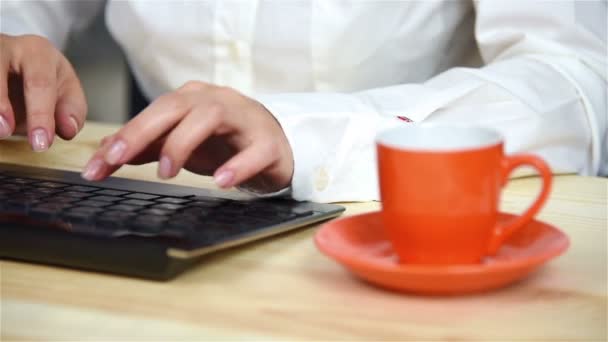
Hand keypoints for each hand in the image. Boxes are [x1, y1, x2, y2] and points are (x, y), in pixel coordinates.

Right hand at [0, 34, 86, 149]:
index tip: (41, 143)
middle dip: (0, 107)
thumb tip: (68, 129)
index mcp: (38, 52)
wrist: (16, 61)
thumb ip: (71, 111)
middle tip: (5, 133)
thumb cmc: (44, 80)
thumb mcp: (65, 91)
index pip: (40, 84)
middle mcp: (5, 46)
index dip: (40, 115)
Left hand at [82, 81, 293, 192]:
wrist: (276, 148)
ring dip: (183, 142)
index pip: (153, 112)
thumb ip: (148, 147)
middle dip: (143, 131)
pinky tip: (221, 181)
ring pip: (211, 117)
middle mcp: (217, 101)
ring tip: (167, 172)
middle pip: (176, 107)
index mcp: (193, 99)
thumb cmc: (227, 143)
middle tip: (118, 158)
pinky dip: (237, 165)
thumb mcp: (184, 144)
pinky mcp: (268, 143)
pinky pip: (254, 150)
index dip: (125, 134)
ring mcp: (245, 119)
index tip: (98, 163)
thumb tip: (105, 155)